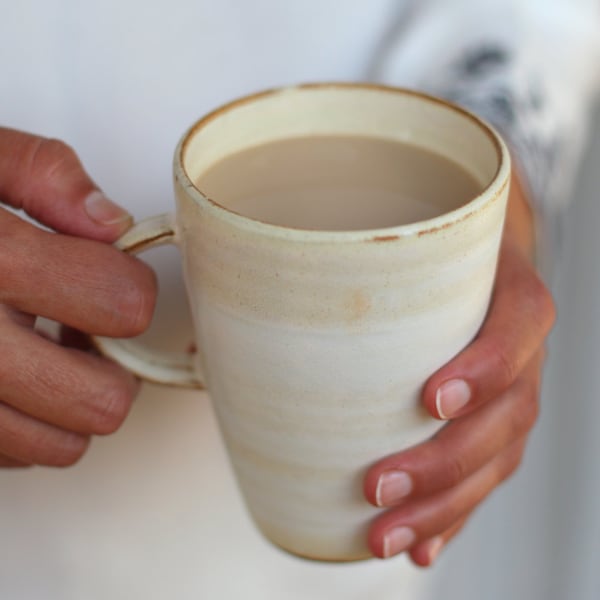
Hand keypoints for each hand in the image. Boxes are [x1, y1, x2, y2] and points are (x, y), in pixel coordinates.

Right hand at [0, 128, 155, 466]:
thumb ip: (42, 173)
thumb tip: (110, 222)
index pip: (121, 302)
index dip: (132, 286)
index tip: (114, 275)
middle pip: (102, 399)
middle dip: (113, 364)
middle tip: (88, 329)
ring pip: (63, 444)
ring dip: (73, 402)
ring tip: (45, 353)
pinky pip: (14, 456)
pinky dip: (27, 423)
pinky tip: (7, 376)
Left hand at [363, 173, 554, 564]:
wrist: (468, 257)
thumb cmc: (421, 245)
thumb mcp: (393, 230)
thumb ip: (335, 250)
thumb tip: (220, 274)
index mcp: (500, 284)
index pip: (520, 320)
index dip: (486, 365)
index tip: (430, 399)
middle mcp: (515, 343)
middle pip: (510, 410)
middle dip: (445, 461)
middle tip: (377, 488)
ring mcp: (512, 386)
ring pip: (498, 455)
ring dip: (444, 504)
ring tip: (386, 535)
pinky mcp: (494, 420)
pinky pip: (487, 474)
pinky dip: (453, 514)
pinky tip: (420, 542)